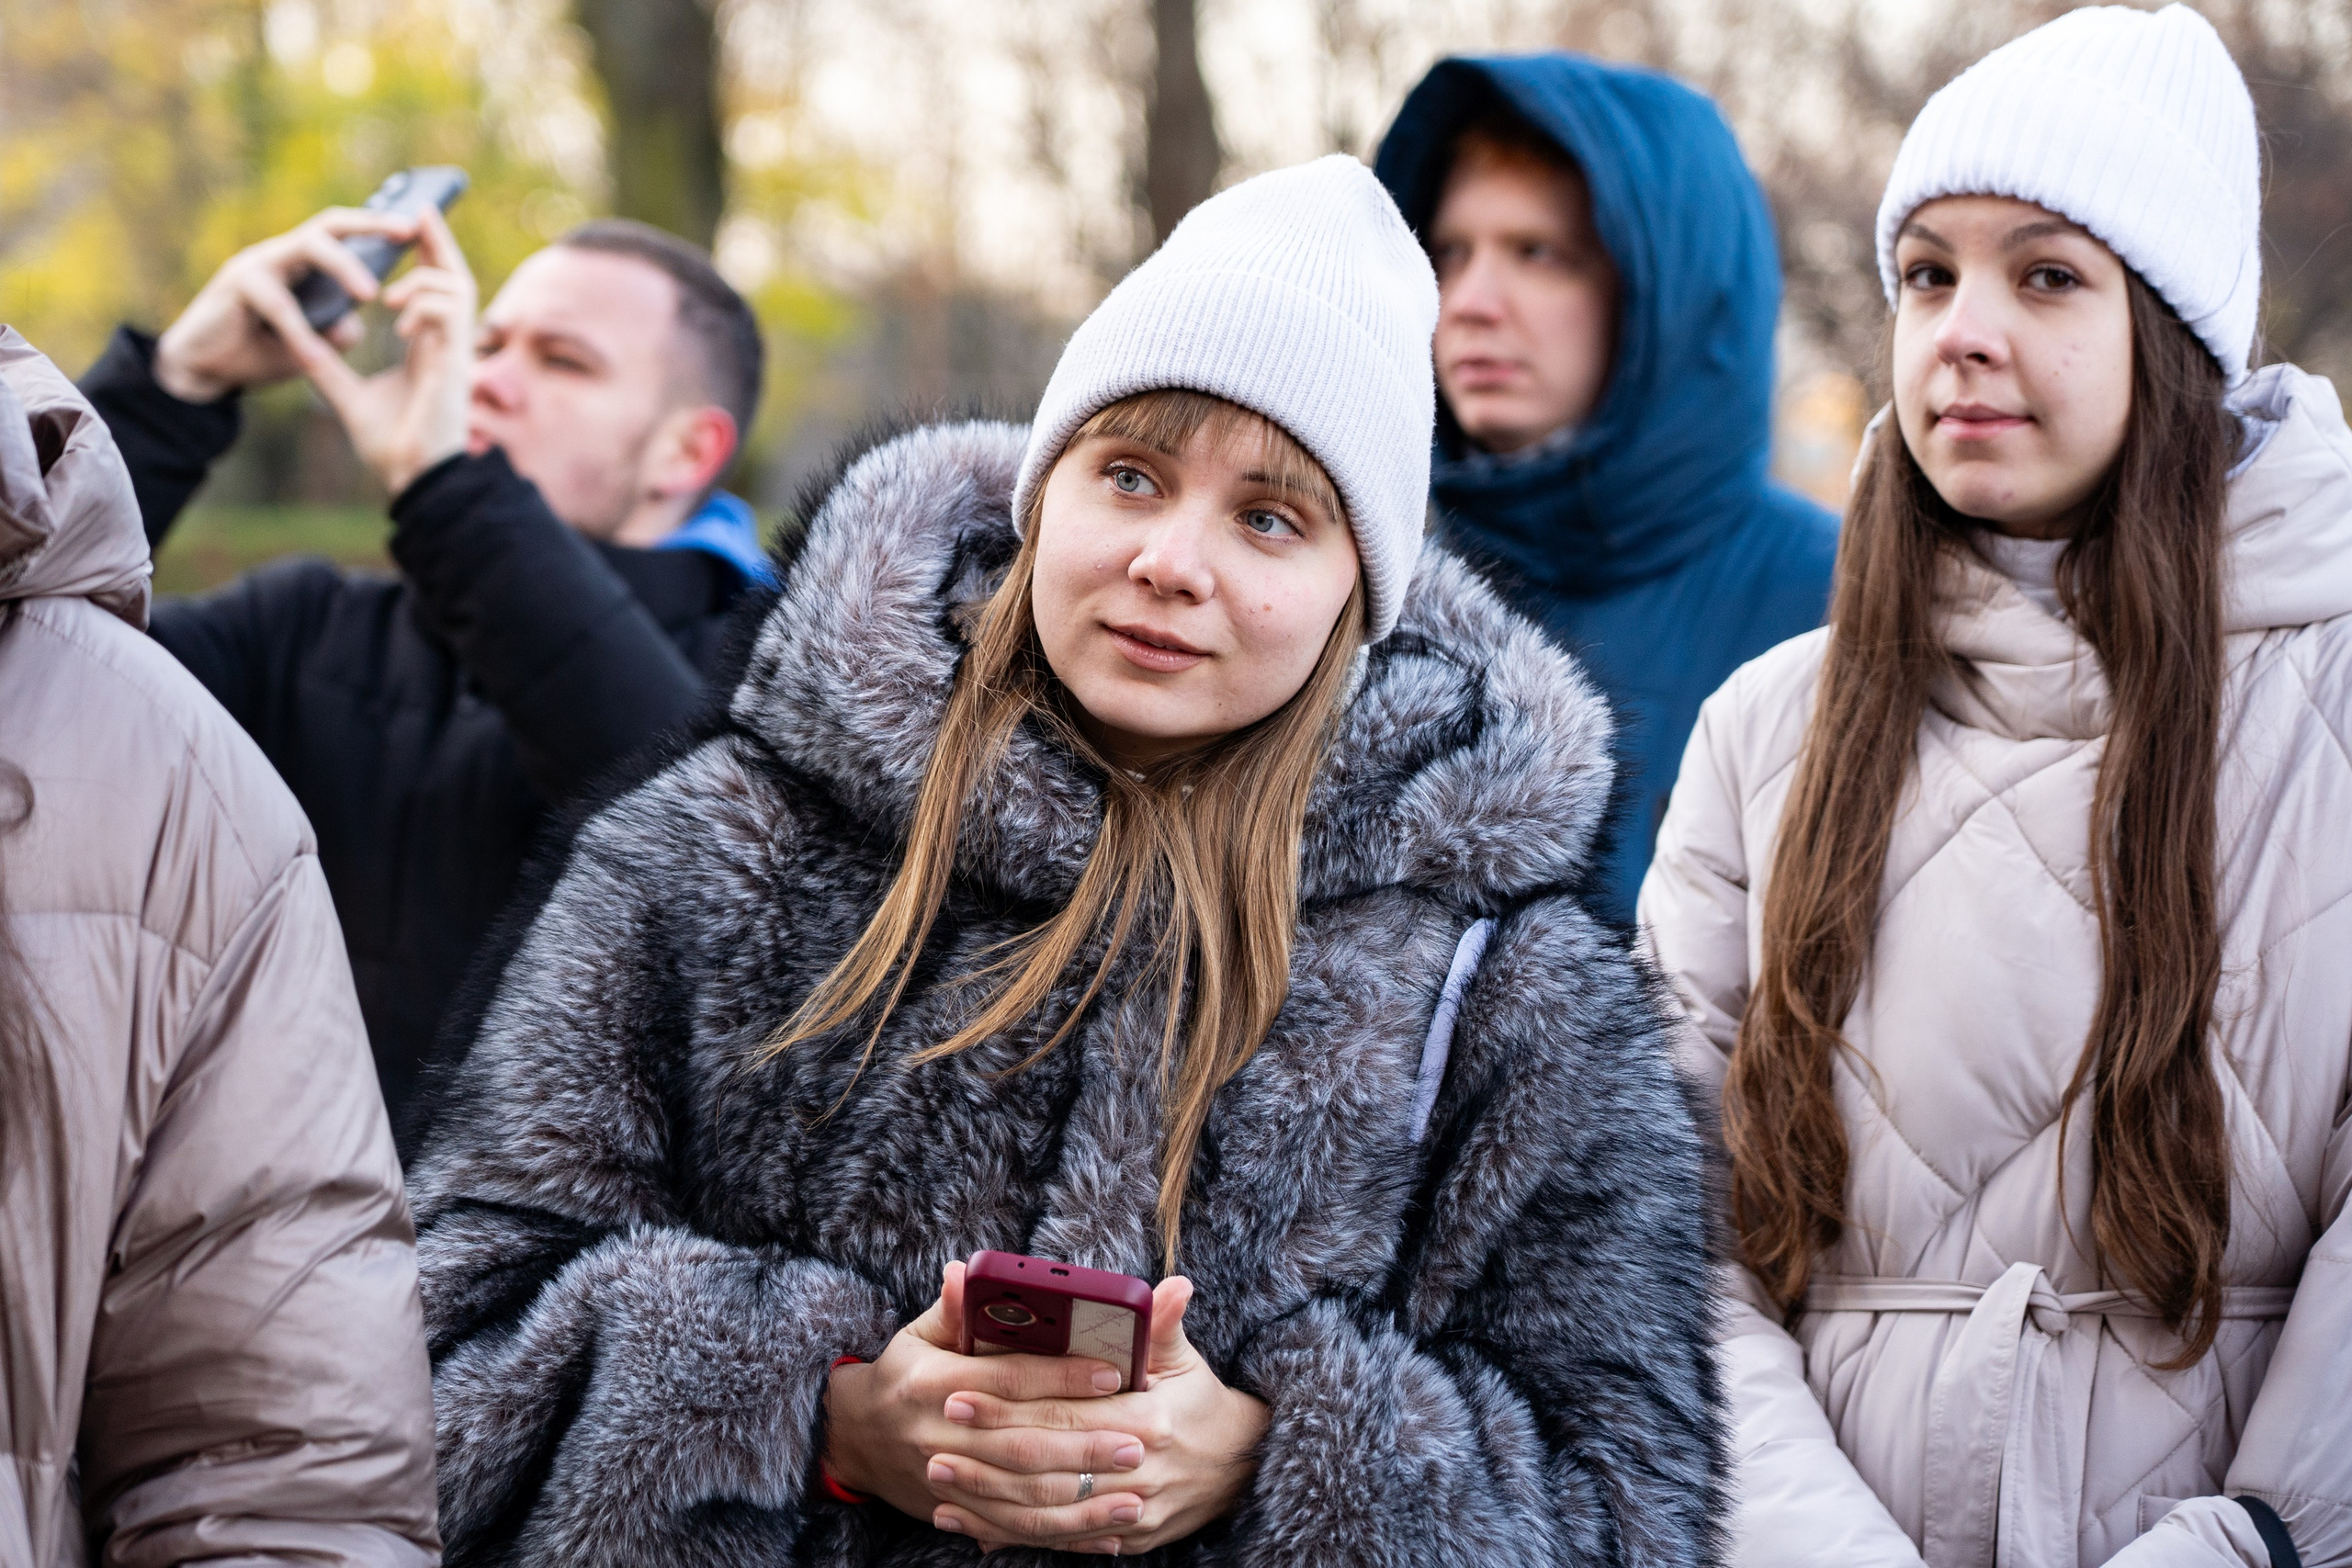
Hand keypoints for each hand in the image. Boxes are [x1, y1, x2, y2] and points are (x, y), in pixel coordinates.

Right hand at [152, 207, 418, 401]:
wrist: (202, 371)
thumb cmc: (258, 352)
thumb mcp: (309, 347)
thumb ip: (335, 333)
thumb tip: (354, 323)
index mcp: (301, 266)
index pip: (343, 235)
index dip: (379, 230)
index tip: (418, 230)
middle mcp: (279, 255)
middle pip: (329, 224)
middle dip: (370, 224)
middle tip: (406, 234)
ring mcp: (256, 265)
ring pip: (307, 247)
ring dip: (343, 267)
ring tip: (370, 293)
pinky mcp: (235, 285)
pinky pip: (277, 303)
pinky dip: (300, 333)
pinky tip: (314, 359)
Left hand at [273, 206, 477, 494]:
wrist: (409, 477)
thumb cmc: (389, 445)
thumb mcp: (345, 394)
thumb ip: (326, 366)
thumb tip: (296, 343)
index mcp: (428, 348)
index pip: (435, 288)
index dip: (426, 253)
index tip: (410, 225)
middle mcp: (448, 344)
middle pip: (455, 276)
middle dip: (438, 240)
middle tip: (419, 209)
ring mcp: (456, 352)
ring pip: (457, 287)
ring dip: (422, 279)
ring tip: (388, 298)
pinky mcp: (456, 364)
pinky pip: (448, 312)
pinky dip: (422, 305)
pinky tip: (399, 321)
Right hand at [823, 1262, 1151, 1553]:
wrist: (855, 1438)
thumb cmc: (903, 1375)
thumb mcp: (919, 1335)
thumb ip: (953, 1309)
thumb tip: (964, 1271)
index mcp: (937, 1381)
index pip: (1011, 1379)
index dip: (1062, 1377)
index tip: (1112, 1375)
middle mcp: (942, 1433)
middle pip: (1023, 1443)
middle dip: (1084, 1446)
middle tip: (1138, 1445)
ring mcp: (949, 1479)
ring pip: (1022, 1497)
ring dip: (1082, 1502)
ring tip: (1133, 1498)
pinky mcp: (956, 1511)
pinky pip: (1015, 1531)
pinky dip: (1063, 1537)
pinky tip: (1105, 1538)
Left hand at [927, 1276, 1269, 1556]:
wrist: (1243, 1465)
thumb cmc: (1201, 1401)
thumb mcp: (1183, 1359)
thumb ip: (1161, 1326)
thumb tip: (1172, 1284)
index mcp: (1149, 1422)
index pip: (1062, 1414)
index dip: (1007, 1408)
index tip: (958, 1397)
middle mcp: (1139, 1473)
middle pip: (1047, 1468)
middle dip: (985, 1457)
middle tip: (933, 1443)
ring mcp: (1134, 1514)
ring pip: (1048, 1513)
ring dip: (990, 1502)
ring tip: (940, 1486)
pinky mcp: (1128, 1540)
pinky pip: (1062, 1542)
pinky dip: (1014, 1537)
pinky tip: (973, 1530)